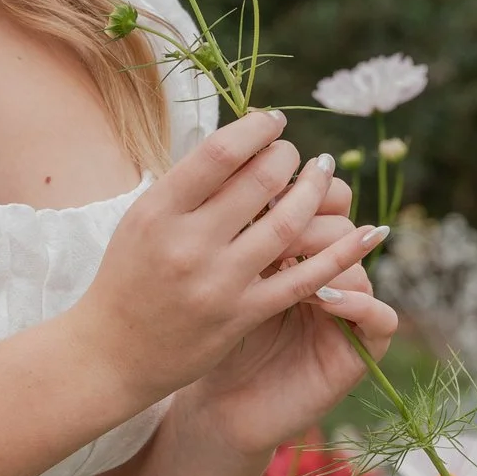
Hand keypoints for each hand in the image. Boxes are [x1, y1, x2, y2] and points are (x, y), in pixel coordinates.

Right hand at [67, 110, 392, 411]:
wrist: (111, 354)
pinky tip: (365, 232)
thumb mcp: (142, 221)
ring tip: (321, 174)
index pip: (220, 152)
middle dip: (288, 157)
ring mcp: (218, 282)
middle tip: (294, 152)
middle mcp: (187, 243)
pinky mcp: (242, 315)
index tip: (272, 122)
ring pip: (287, 224)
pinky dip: (340, 253)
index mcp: (157, 211)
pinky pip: (303, 278)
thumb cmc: (128, 278)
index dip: (257, 129)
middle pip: (260, 181)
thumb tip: (240, 144)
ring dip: (314, 192)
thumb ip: (187, 187)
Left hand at [172, 191, 400, 459]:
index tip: (258, 182)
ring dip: (328, 250)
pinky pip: (381, 317)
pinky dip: (358, 302)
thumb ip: (232, 228)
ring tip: (287, 256)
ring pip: (360, 261)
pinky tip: (323, 296)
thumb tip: (232, 165)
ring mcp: (347, 310)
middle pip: (339, 219)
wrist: (216, 406)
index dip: (297, 183)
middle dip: (308, 210)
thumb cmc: (207, 336)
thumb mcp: (217, 275)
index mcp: (297, 247)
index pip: (316, 196)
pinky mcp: (358, 352)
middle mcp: (327, 272)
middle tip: (273, 215)